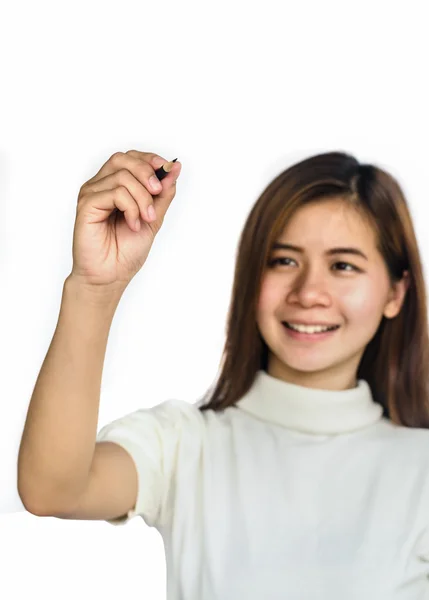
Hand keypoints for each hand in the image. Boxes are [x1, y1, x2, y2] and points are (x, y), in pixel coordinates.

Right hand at [69, 150, 180, 289]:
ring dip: (142, 198)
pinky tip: (132, 225)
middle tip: (157, 193)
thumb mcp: (154, 217)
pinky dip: (130, 208)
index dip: (149, 159)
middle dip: (146, 173)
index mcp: (114, 186)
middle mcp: (100, 186)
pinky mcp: (86, 205)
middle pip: (123, 159)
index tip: (168, 169)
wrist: (111, 276)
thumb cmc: (126, 251)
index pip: (130, 158)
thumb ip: (163, 193)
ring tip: (144, 219)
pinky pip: (114, 193)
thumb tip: (175, 167)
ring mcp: (92, 194)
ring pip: (122, 177)